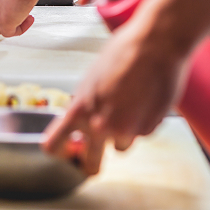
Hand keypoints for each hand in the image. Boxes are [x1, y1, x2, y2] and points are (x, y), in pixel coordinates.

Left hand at [43, 16, 187, 174]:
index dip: (59, 151)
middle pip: (89, 165)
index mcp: (78, 110)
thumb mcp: (92, 78)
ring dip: (123, 134)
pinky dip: (143, 123)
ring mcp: (125, 131)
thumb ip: (85, 104)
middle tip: (96, 152)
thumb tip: (82, 119)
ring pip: (120, 148)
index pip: (53, 145)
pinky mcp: (148, 131)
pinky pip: (141, 135)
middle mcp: (99, 126)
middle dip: (91, 160)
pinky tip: (146, 100)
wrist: (156, 45)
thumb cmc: (123, 53)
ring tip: (131, 106)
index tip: (65, 150)